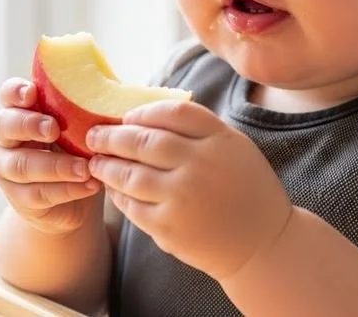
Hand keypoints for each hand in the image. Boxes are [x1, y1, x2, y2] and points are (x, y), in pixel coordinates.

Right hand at [0, 78, 102, 235]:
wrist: (76, 199)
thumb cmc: (80, 149)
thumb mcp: (85, 126)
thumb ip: (90, 107)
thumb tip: (116, 89)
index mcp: (24, 112)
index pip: (9, 95)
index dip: (16, 92)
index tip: (32, 94)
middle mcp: (9, 138)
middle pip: (4, 125)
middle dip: (29, 124)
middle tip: (54, 129)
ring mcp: (9, 170)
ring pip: (22, 165)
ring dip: (55, 165)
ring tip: (85, 168)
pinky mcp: (20, 199)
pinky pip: (38, 194)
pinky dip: (67, 189)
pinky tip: (90, 185)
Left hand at [85, 101, 292, 279]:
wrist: (262, 245)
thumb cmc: (247, 191)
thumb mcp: (236, 148)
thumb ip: (201, 130)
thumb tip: (150, 115)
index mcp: (220, 140)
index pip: (173, 112)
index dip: (143, 112)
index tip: (127, 117)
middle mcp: (200, 165)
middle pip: (144, 140)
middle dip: (112, 136)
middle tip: (95, 135)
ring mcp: (182, 197)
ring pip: (131, 174)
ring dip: (107, 165)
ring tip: (96, 161)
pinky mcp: (169, 227)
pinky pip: (132, 205)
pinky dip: (118, 194)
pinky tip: (112, 188)